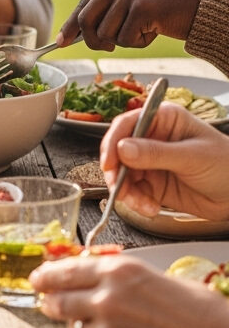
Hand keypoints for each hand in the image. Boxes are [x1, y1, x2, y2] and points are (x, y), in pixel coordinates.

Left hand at [30, 255, 228, 327]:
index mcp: (117, 272)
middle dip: (51, 301)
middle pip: (59, 300)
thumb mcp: (151, 277)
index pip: (65, 270)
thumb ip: (115, 277)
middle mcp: (106, 299)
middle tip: (47, 301)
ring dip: (84, 326)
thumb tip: (87, 275)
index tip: (37, 278)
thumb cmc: (196, 312)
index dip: (46, 275)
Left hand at [56, 0, 206, 48]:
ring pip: (105, 32)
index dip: (71, 25)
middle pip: (86, 19)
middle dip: (92, 40)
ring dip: (122, 41)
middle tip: (108, 48)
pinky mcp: (143, 7)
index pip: (84, 2)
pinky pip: (125, 39)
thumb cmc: (170, 5)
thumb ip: (109, 7)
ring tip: (144, 30)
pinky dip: (138, 43)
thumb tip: (75, 32)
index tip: (61, 41)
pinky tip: (155, 31)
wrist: (207, 4)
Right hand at [99, 101, 228, 219]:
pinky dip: (136, 201)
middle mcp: (152, 138)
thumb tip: (123, 148)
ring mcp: (150, 161)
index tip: (109, 162)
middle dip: (116, 171)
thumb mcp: (193, 157)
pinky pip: (132, 191)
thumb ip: (156, 153)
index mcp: (163, 120)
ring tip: (141, 204)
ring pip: (122, 173)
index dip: (113, 142)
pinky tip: (150, 207)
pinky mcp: (151, 182)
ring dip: (126, 191)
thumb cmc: (227, 165)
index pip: (127, 124)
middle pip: (118, 150)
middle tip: (118, 187)